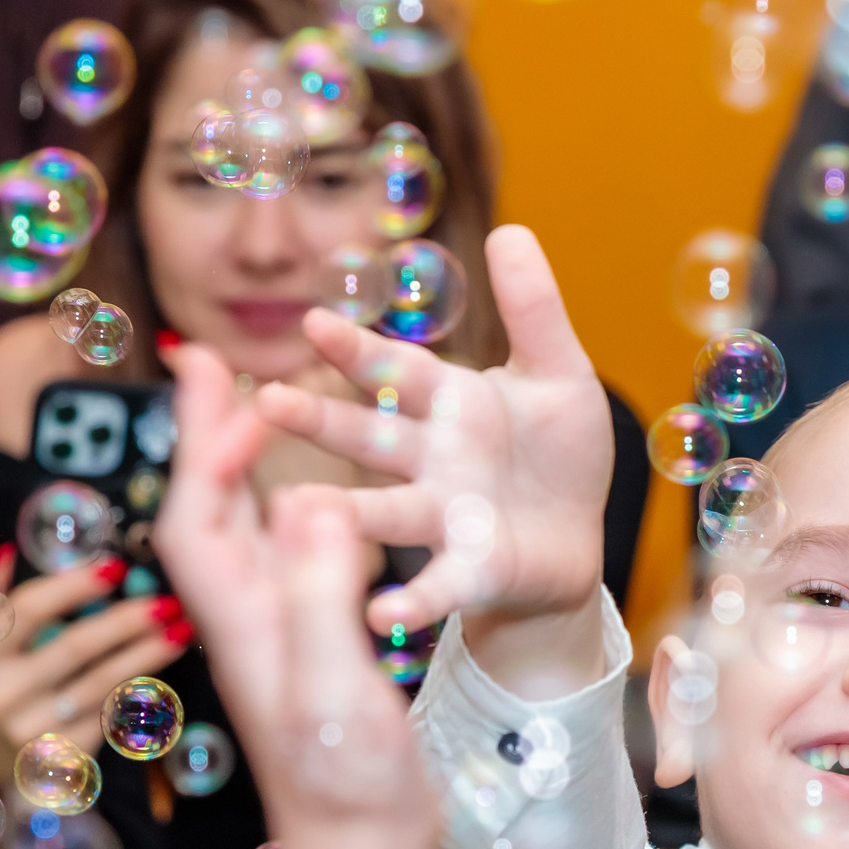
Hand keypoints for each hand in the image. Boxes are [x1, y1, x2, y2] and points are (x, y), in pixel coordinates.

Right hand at [0, 550, 186, 789]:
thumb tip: (8, 554)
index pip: (27, 610)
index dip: (73, 586)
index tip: (116, 567)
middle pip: (74, 647)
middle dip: (126, 620)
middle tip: (167, 600)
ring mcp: (32, 729)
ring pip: (103, 683)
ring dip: (148, 653)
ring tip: (182, 628)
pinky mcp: (65, 754)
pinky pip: (114, 712)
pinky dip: (143, 685)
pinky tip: (165, 664)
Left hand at [162, 374, 439, 848]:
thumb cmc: (346, 784)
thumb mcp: (333, 683)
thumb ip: (319, 593)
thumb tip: (310, 499)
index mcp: (241, 621)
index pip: (198, 513)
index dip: (201, 443)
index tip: (218, 378)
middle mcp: (249, 621)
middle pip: (210, 509)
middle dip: (206, 434)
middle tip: (208, 363)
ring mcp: (280, 638)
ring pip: (247, 532)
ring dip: (245, 466)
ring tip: (257, 410)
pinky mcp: (314, 654)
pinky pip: (290, 562)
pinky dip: (292, 513)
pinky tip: (317, 502)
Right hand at [248, 226, 614, 694]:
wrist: (579, 538)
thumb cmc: (557, 454)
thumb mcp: (560, 375)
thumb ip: (533, 312)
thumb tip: (510, 231)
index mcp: (449, 405)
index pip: (397, 371)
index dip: (358, 349)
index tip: (315, 323)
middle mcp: (432, 460)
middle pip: (369, 437)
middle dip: (321, 421)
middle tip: (269, 403)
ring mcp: (444, 517)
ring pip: (384, 511)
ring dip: (343, 512)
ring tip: (299, 509)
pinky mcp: (470, 570)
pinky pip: (435, 584)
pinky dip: (409, 598)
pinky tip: (381, 616)